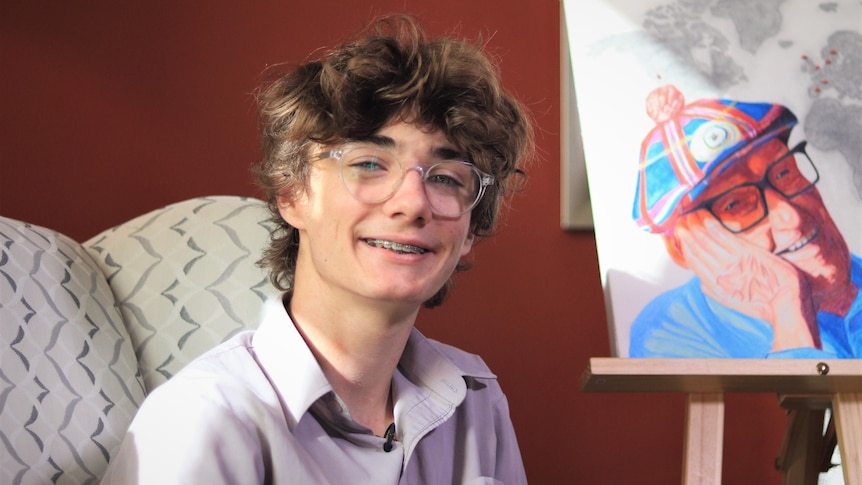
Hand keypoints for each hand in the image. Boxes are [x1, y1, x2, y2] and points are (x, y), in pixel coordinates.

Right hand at [673, 211, 819, 351]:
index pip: (696, 264)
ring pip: (711, 244)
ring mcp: (734, 262)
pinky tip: (707, 222)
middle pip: (700, 252)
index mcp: (716, 286)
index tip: (681, 242)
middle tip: (681, 228)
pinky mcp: (747, 254)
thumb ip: (714, 292)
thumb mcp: (732, 303)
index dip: (687, 251)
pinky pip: (727, 239)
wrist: (784, 302)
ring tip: (691, 222)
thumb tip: (700, 283)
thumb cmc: (761, 305)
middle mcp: (722, 273)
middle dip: (689, 239)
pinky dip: (715, 229)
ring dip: (699, 232)